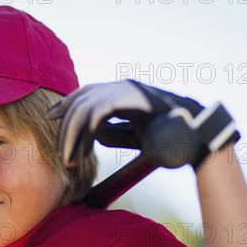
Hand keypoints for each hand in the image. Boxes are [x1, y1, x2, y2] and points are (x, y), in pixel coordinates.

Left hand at [47, 79, 238, 168]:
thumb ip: (111, 131)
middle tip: (61, 155)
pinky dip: (84, 137)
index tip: (50, 116)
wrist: (197, 136)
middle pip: (81, 100)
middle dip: (65, 128)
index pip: (86, 93)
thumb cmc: (168, 137)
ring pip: (84, 108)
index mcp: (123, 91)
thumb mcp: (133, 134)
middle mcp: (122, 86)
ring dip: (71, 137)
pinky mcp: (129, 99)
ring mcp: (126, 90)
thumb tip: (91, 135)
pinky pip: (95, 116)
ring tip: (68, 160)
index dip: (66, 103)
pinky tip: (82, 154)